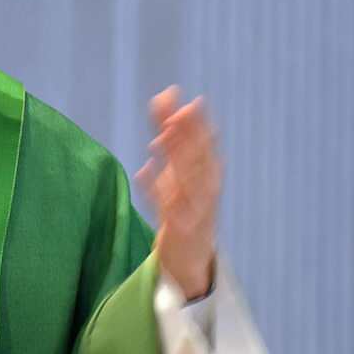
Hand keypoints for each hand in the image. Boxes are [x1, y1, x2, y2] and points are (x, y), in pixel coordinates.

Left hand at [138, 86, 218, 300]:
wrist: (191, 257)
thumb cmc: (185, 206)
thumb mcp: (178, 170)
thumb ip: (171, 136)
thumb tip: (165, 98)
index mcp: (210, 173)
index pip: (204, 141)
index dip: (192, 119)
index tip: (178, 96)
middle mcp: (206, 188)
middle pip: (197, 156)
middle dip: (186, 133)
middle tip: (174, 111)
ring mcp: (196, 209)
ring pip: (187, 179)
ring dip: (175, 157)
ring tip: (162, 136)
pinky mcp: (179, 228)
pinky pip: (166, 207)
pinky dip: (155, 189)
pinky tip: (143, 171)